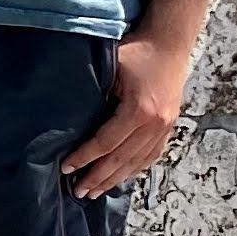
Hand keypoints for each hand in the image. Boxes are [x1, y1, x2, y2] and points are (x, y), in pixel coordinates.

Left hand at [63, 25, 192, 199]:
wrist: (170, 43)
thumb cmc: (136, 51)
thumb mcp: (111, 67)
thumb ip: (96, 93)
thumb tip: (72, 119)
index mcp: (140, 110)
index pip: (106, 142)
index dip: (85, 157)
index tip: (66, 168)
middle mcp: (156, 124)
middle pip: (121, 159)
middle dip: (97, 177)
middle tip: (78, 192)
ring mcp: (166, 127)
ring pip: (137, 161)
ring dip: (115, 178)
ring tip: (95, 191)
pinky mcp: (170, 126)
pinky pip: (151, 155)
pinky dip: (134, 168)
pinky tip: (121, 177)